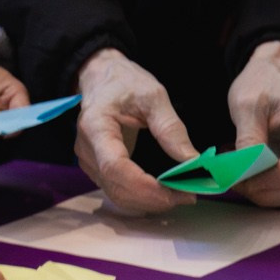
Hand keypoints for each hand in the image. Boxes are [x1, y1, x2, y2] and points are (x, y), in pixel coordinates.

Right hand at [73, 49, 195, 213]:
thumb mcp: (153, 96)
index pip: (115, 167)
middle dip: (153, 199)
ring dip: (149, 202)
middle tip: (188, 196)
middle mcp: (87, 149)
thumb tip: (193, 162)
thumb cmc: (124, 82)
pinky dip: (141, 197)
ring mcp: (88, 161)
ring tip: (179, 195)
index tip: (176, 192)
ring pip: (117, 195)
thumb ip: (171, 128)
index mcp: (96, 127)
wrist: (101, 77)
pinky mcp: (95, 168)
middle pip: (116, 187)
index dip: (144, 186)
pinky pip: (116, 190)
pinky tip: (162, 192)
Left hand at [226, 41, 279, 207]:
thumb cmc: (262, 83)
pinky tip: (251, 178)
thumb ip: (248, 137)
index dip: (273, 176)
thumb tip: (244, 170)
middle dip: (268, 190)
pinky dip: (273, 191)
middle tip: (236, 183)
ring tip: (241, 182)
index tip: (244, 178)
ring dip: (269, 195)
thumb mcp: (246, 104)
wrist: (275, 75)